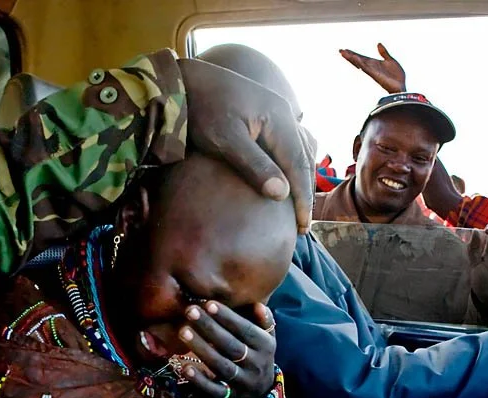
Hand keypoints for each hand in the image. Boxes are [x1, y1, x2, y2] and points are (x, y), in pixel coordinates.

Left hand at [178, 58, 313, 233]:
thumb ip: (254, 165)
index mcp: (278, 119)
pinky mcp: (263, 114)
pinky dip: (291, 163)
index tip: (303, 226)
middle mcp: (283, 113)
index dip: (302, 197)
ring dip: (300, 177)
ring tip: (298, 204)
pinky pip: (287, 142)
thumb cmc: (200, 110)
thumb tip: (282, 193)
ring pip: (299, 149)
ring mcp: (274, 112)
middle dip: (305, 191)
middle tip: (302, 224)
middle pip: (304, 157)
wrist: (182, 80)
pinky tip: (285, 177)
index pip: (299, 165)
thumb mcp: (225, 140)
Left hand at [178, 301, 276, 397]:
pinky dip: (200, 381)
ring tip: (183, 331)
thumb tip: (257, 305)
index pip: (246, 330)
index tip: (209, 304)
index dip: (228, 317)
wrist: (261, 391)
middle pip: (231, 346)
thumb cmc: (257, 354)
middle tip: (190, 311)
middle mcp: (255, 364)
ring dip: (201, 349)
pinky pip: (214, 390)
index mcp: (265, 346)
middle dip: (210, 327)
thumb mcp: (267, 337)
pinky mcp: (228, 396)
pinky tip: (185, 367)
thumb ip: (264, 321)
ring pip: (221, 366)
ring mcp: (242, 381)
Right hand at [339, 43, 406, 93]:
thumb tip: (378, 44)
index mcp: (374, 63)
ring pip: (359, 63)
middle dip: (349, 56)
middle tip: (340, 51)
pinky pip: (366, 68)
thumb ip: (383, 52)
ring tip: (344, 53)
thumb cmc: (396, 76)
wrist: (401, 86)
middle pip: (357, 60)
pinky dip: (361, 63)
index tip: (345, 49)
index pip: (361, 57)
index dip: (353, 53)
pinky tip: (356, 58)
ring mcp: (372, 71)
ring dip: (352, 58)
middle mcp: (371, 67)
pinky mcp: (375, 75)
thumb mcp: (390, 60)